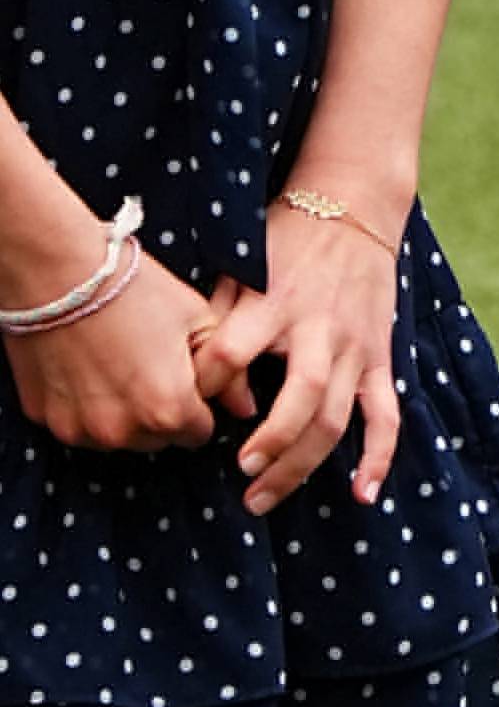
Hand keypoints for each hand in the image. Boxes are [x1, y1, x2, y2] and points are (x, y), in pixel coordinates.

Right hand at [2, 236, 217, 451]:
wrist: (57, 267)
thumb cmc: (131, 286)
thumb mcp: (196, 318)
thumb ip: (227, 373)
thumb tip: (244, 407)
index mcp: (168, 410)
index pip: (199, 432)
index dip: (196, 403)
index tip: (182, 377)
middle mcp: (123, 431)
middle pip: (157, 439)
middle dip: (159, 411)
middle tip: (146, 364)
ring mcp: (80, 429)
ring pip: (116, 436)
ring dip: (121, 413)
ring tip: (114, 363)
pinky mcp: (46, 418)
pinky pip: (77, 424)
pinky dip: (82, 406)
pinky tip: (83, 367)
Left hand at [187, 197, 402, 515]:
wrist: (353, 208)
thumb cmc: (283, 239)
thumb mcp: (240, 264)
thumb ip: (219, 316)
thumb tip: (204, 381)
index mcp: (274, 302)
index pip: (232, 351)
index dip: (208, 382)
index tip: (191, 401)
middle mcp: (318, 329)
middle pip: (298, 402)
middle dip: (268, 446)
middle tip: (241, 474)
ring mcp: (355, 348)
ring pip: (334, 420)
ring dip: (300, 465)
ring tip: (264, 495)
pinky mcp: (380, 358)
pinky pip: (386, 416)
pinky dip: (378, 458)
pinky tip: (361, 494)